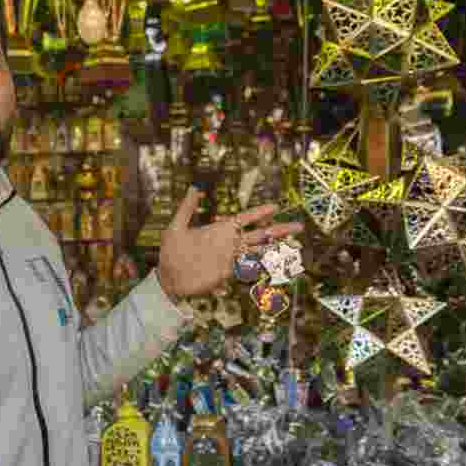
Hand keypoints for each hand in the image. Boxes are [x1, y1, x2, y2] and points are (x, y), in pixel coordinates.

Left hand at [157, 187, 303, 298]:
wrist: (167, 278)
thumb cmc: (170, 252)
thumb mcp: (175, 227)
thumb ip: (186, 209)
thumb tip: (194, 188)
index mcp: (218, 229)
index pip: (244, 219)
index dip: (259, 212)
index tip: (275, 207)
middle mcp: (228, 243)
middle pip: (257, 234)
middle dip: (277, 230)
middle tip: (297, 225)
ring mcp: (229, 258)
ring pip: (257, 250)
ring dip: (274, 247)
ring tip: (293, 244)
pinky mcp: (226, 273)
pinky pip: (246, 267)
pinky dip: (260, 265)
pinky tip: (273, 263)